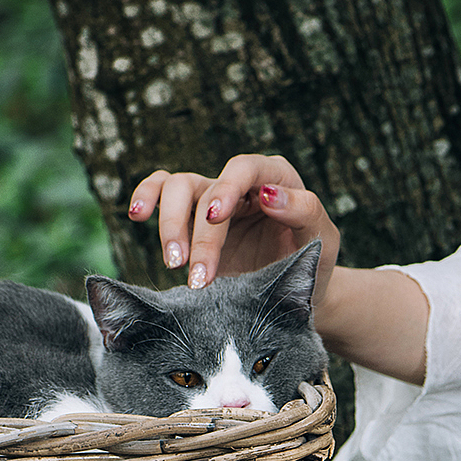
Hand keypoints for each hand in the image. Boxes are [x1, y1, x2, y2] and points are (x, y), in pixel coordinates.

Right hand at [126, 154, 339, 302]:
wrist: (295, 291)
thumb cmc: (313, 262)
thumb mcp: (322, 239)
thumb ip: (304, 212)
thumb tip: (270, 195)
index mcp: (276, 178)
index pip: (245, 168)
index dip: (227, 188)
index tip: (214, 218)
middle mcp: (241, 184)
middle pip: (206, 188)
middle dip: (200, 234)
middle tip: (199, 275)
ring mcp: (212, 199)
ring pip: (177, 188)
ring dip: (170, 225)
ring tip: (175, 263)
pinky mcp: (192, 217)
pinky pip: (161, 190)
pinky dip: (146, 197)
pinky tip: (138, 215)